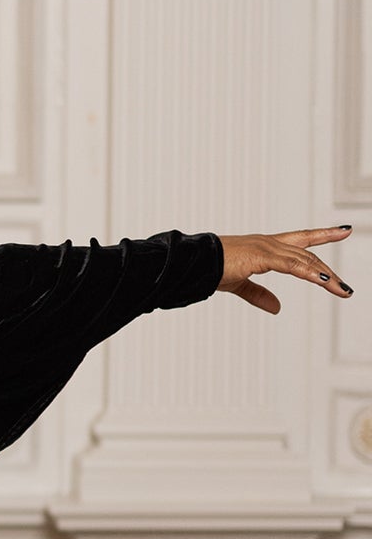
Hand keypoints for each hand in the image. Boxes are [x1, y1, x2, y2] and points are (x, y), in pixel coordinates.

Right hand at [215, 227, 354, 313]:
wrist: (193, 264)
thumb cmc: (209, 269)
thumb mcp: (239, 285)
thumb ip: (258, 295)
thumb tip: (277, 308)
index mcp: (264, 247)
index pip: (300, 240)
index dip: (323, 235)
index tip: (344, 230)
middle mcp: (269, 243)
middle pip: (307, 256)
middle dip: (328, 271)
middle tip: (345, 288)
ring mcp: (266, 248)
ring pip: (305, 261)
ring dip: (325, 276)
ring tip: (342, 290)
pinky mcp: (262, 256)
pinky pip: (292, 265)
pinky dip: (309, 272)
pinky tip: (323, 280)